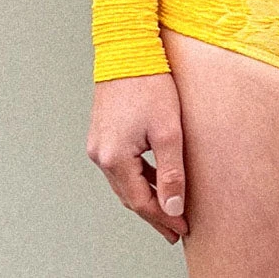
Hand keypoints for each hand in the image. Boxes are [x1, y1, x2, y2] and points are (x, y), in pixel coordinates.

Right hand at [85, 71, 189, 244]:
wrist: (127, 47)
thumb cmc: (149, 83)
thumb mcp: (168, 131)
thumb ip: (171, 173)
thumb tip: (173, 209)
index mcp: (114, 158)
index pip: (140, 203)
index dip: (162, 219)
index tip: (180, 230)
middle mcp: (100, 155)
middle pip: (129, 196)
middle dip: (153, 213)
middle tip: (175, 228)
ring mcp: (98, 143)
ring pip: (124, 181)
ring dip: (145, 195)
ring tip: (168, 207)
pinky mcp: (102, 132)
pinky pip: (120, 165)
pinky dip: (138, 175)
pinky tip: (154, 176)